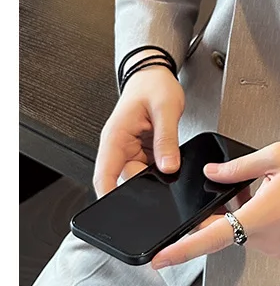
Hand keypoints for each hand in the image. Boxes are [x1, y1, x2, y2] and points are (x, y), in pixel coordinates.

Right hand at [93, 62, 184, 196]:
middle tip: (164, 173)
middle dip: (145, 185)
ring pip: (140, 178)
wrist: (154, 76)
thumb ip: (167, 139)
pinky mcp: (142, 154)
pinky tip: (169, 160)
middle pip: (126, 181)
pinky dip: (160, 170)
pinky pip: (150, 170)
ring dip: (155, 176)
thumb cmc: (154, 86)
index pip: (104, 175)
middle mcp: (119, 148)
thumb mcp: (166, 109)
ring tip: (167, 159)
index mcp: (115, 137)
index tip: (118, 209)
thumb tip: (169, 167)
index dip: (108, 196)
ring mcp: (130, 152)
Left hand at [150, 141, 279, 269]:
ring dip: (243, 213)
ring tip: (268, 187)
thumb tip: (211, 174)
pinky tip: (274, 199)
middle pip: (226, 229)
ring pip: (242, 231)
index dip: (182, 250)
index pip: (212, 237)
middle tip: (245, 185)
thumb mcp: (275, 156)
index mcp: (260, 215)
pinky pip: (257, 235)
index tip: (159, 259)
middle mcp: (265, 239)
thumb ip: (237, 169)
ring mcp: (275, 247)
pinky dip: (256, 220)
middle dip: (223, 211)